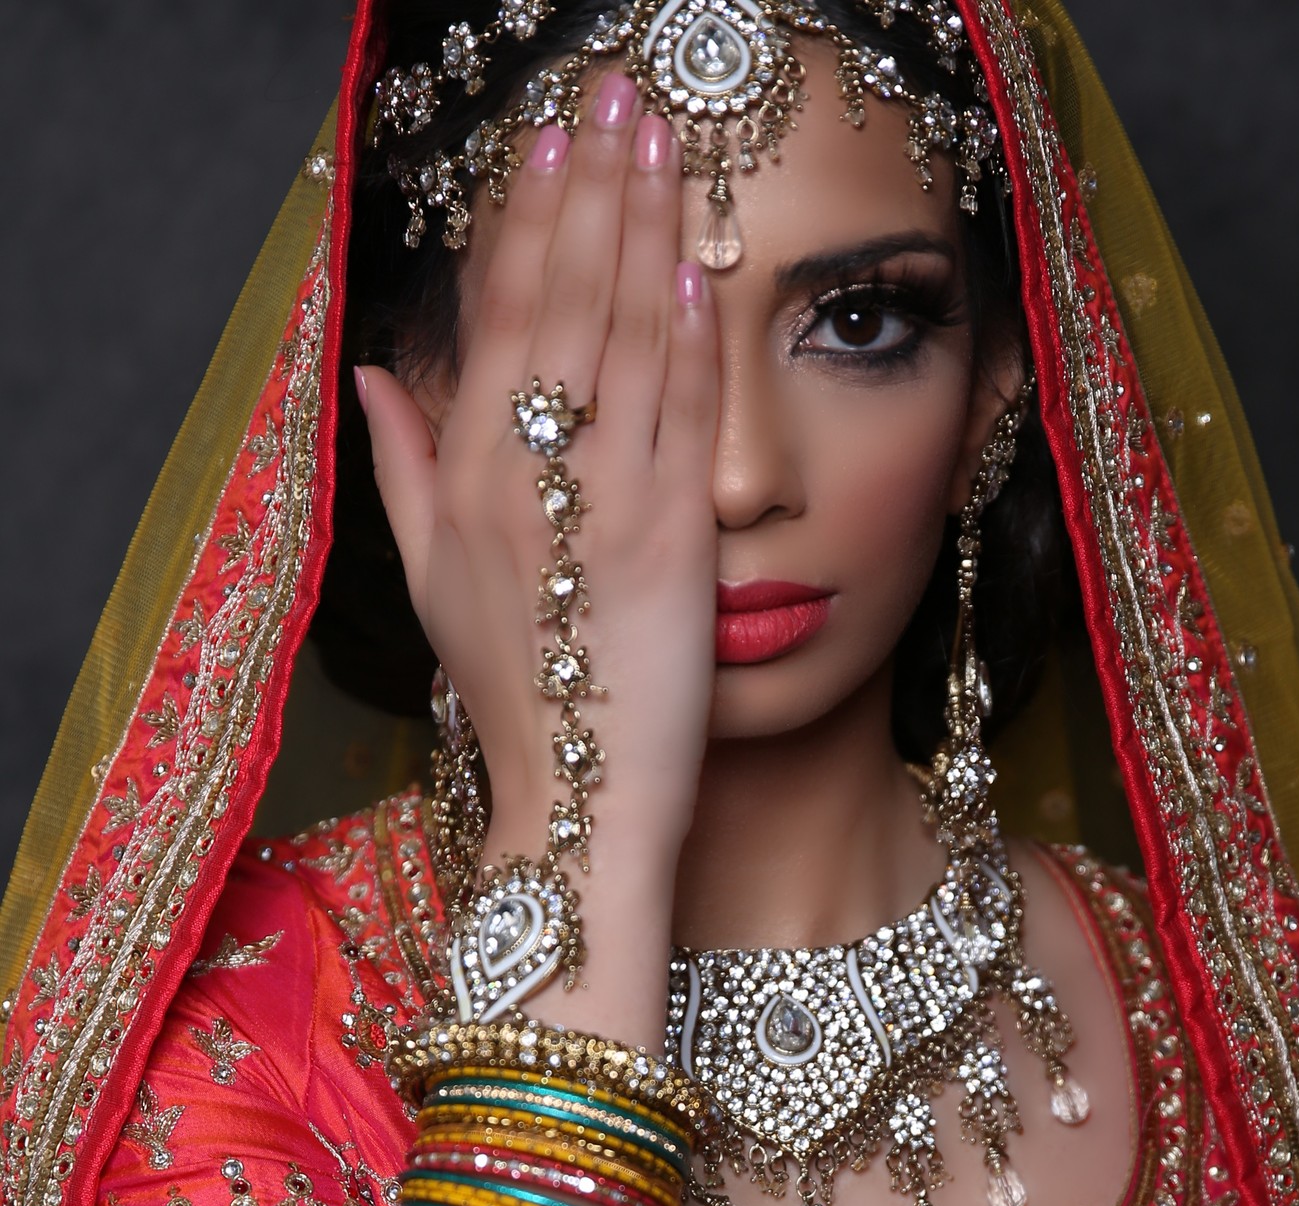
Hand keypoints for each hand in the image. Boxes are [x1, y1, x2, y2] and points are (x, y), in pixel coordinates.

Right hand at [358, 72, 719, 879]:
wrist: (577, 794)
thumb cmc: (508, 691)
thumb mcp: (429, 578)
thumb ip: (398, 465)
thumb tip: (369, 370)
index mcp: (466, 475)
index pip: (499, 314)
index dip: (527, 217)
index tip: (551, 137)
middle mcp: (527, 472)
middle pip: (566, 299)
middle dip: (595, 186)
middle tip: (620, 92)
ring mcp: (603, 500)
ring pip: (631, 337)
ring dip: (652, 227)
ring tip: (667, 139)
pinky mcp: (672, 536)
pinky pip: (684, 413)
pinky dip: (696, 334)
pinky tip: (704, 262)